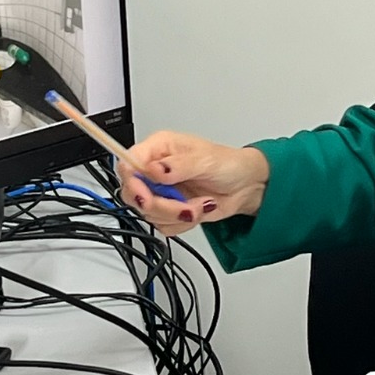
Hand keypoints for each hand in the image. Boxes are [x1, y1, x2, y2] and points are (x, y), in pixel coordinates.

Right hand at [122, 131, 269, 236]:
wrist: (246, 186)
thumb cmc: (229, 164)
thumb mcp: (206, 160)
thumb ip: (178, 165)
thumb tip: (154, 169)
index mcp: (159, 149)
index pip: (128, 163)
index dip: (132, 183)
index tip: (146, 196)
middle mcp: (156, 170)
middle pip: (133, 193)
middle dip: (160, 205)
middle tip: (183, 205)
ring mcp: (162, 191)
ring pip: (148, 213)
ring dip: (177, 215)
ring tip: (200, 205)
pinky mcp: (170, 210)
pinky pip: (162, 225)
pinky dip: (182, 223)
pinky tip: (198, 210)